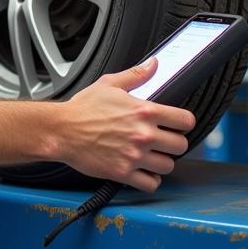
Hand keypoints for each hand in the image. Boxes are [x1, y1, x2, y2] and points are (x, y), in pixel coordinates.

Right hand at [55, 57, 196, 190]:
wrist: (62, 130)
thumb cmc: (83, 108)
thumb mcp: (109, 84)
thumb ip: (136, 74)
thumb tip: (153, 64)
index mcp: (144, 111)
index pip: (185, 120)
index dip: (184, 122)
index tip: (178, 124)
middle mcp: (143, 134)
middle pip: (181, 145)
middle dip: (174, 143)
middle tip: (164, 141)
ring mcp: (134, 155)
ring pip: (168, 165)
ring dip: (162, 161)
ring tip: (153, 156)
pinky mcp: (123, 172)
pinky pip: (151, 183)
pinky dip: (150, 179)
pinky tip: (144, 171)